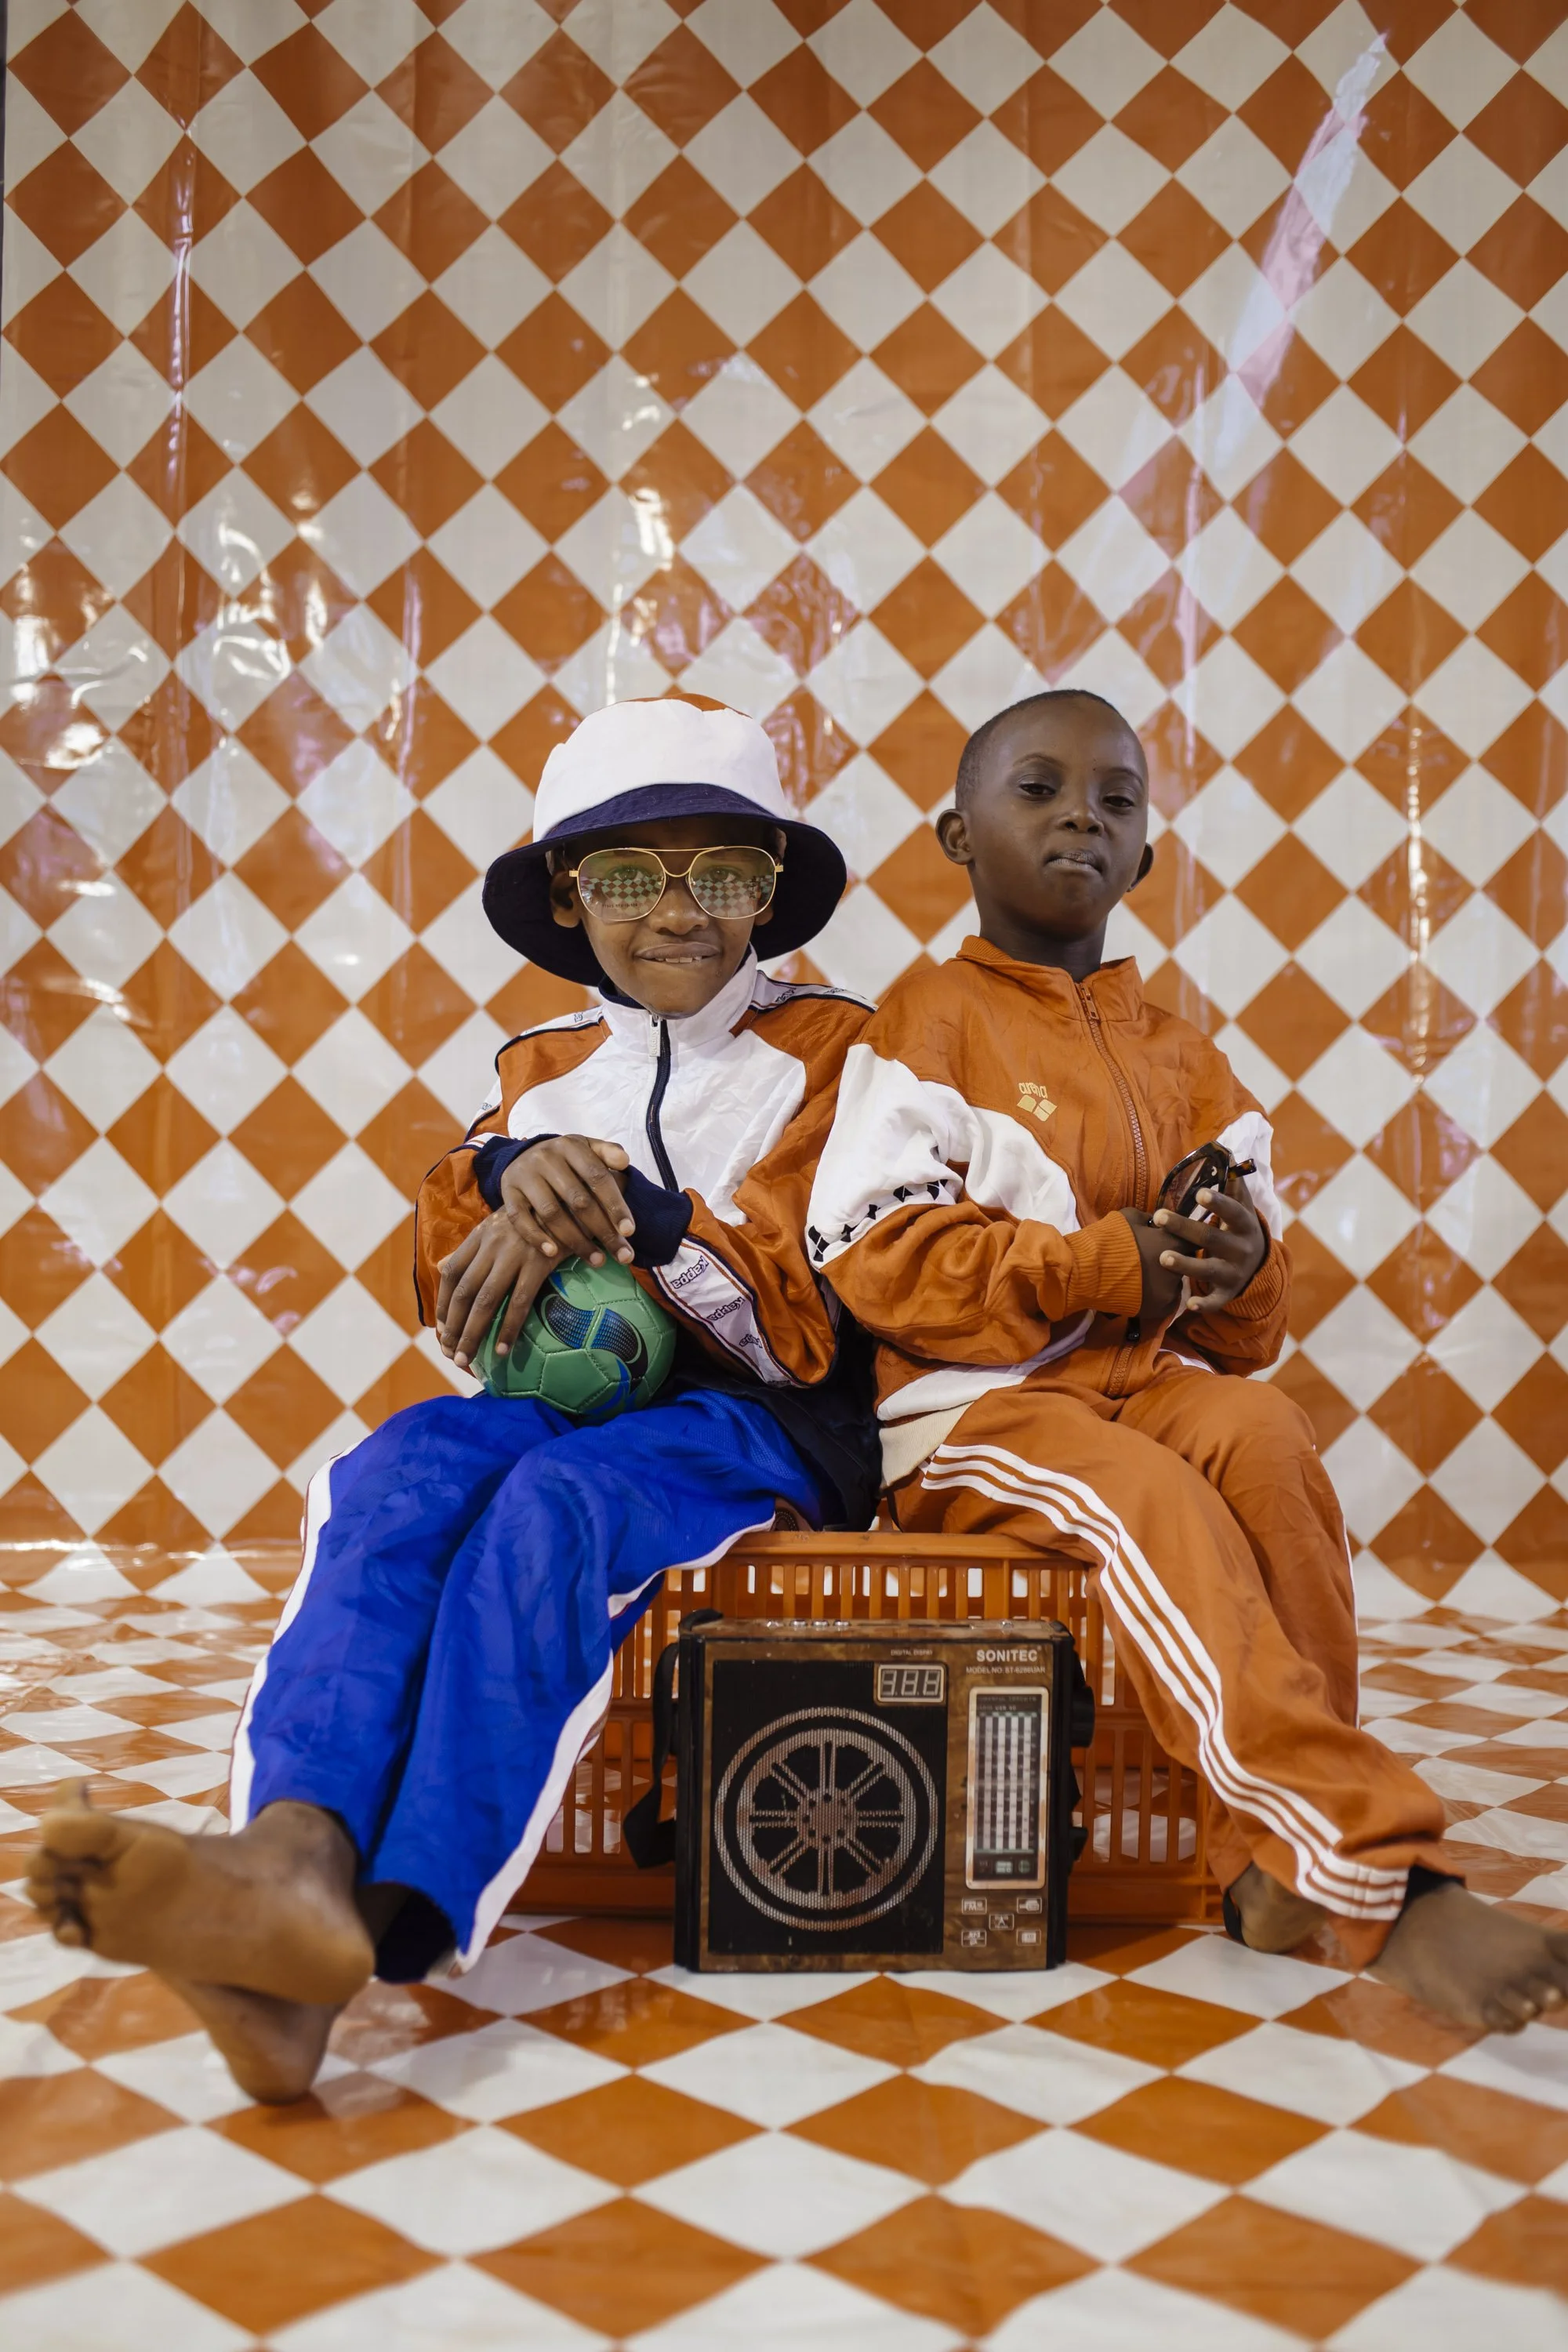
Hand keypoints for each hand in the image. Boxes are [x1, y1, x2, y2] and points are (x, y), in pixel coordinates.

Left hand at [436, 1216, 549, 1371]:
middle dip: (452, 1326)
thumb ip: (477, 1247)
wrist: (575, 1198)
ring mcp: (513, 1253)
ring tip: (464, 1359)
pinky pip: (518, 1302)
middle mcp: (491, 1243)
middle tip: (447, 1352)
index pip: (451, 1272)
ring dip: (471, 1333)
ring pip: (485, 1300)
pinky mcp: (537, 1262)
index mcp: (481, 1234)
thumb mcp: (504, 1223)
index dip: (443, 1302)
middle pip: (463, 1291)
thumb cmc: (542, 1216)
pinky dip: (508, 1328)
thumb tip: (445, 1268)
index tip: (441, 1328)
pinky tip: (501, 1349)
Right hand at [499, 1136, 633, 1266]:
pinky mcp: (507, 1192)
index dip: (615, 1205)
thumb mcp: (587, 1148)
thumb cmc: (566, 1159)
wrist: (524, 1155)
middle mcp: (546, 1158)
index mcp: (571, 1146)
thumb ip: (607, 1152)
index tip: (629, 1231)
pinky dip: (536, 1237)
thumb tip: (624, 1162)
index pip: (598, 1177)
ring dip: (576, 1241)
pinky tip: (554, 1254)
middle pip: (578, 1200)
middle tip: (622, 1255)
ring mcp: (524, 1175)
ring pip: (552, 1213)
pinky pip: (520, 1219)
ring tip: (597, 1260)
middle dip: (603, 1230)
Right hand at [1120, 1209, 1185, 1322]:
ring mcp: (1172, 1288)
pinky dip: (1158, 1297)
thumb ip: (1147, 1219)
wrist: (1092, 1271)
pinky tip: (1144, 1293)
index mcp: (1174, 1241)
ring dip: (1167, 1280)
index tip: (1172, 1241)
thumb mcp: (1129, 1217)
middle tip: (1159, 1262)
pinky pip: (1167, 1301)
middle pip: (1187, 1263)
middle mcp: (1180, 1265)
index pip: (1192, 1239)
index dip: (1181, 1240)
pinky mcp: (1163, 1307)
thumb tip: (1154, 1222)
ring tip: (1148, 1280)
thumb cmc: (1109, 1239)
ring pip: (1176, 1283)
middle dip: (1177, 1262)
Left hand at [1150, 1174, 1265, 1312]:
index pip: (1233, 1211)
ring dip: (1186, 1264)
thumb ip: (1232, 1181)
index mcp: (1243, 1224)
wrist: (1258, 1265)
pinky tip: (1188, 1305)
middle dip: (1185, 1228)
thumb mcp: (1240, 1206)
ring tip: (1163, 1258)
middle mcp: (1241, 1248)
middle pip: (1211, 1237)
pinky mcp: (1227, 1292)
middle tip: (1159, 1217)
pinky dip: (1204, 1304)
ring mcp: (1234, 1272)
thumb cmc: (1238, 1227)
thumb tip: (1224, 1149)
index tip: (1198, 1193)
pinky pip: (1215, 1301)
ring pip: (1209, 1269)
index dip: (1218, 1202)